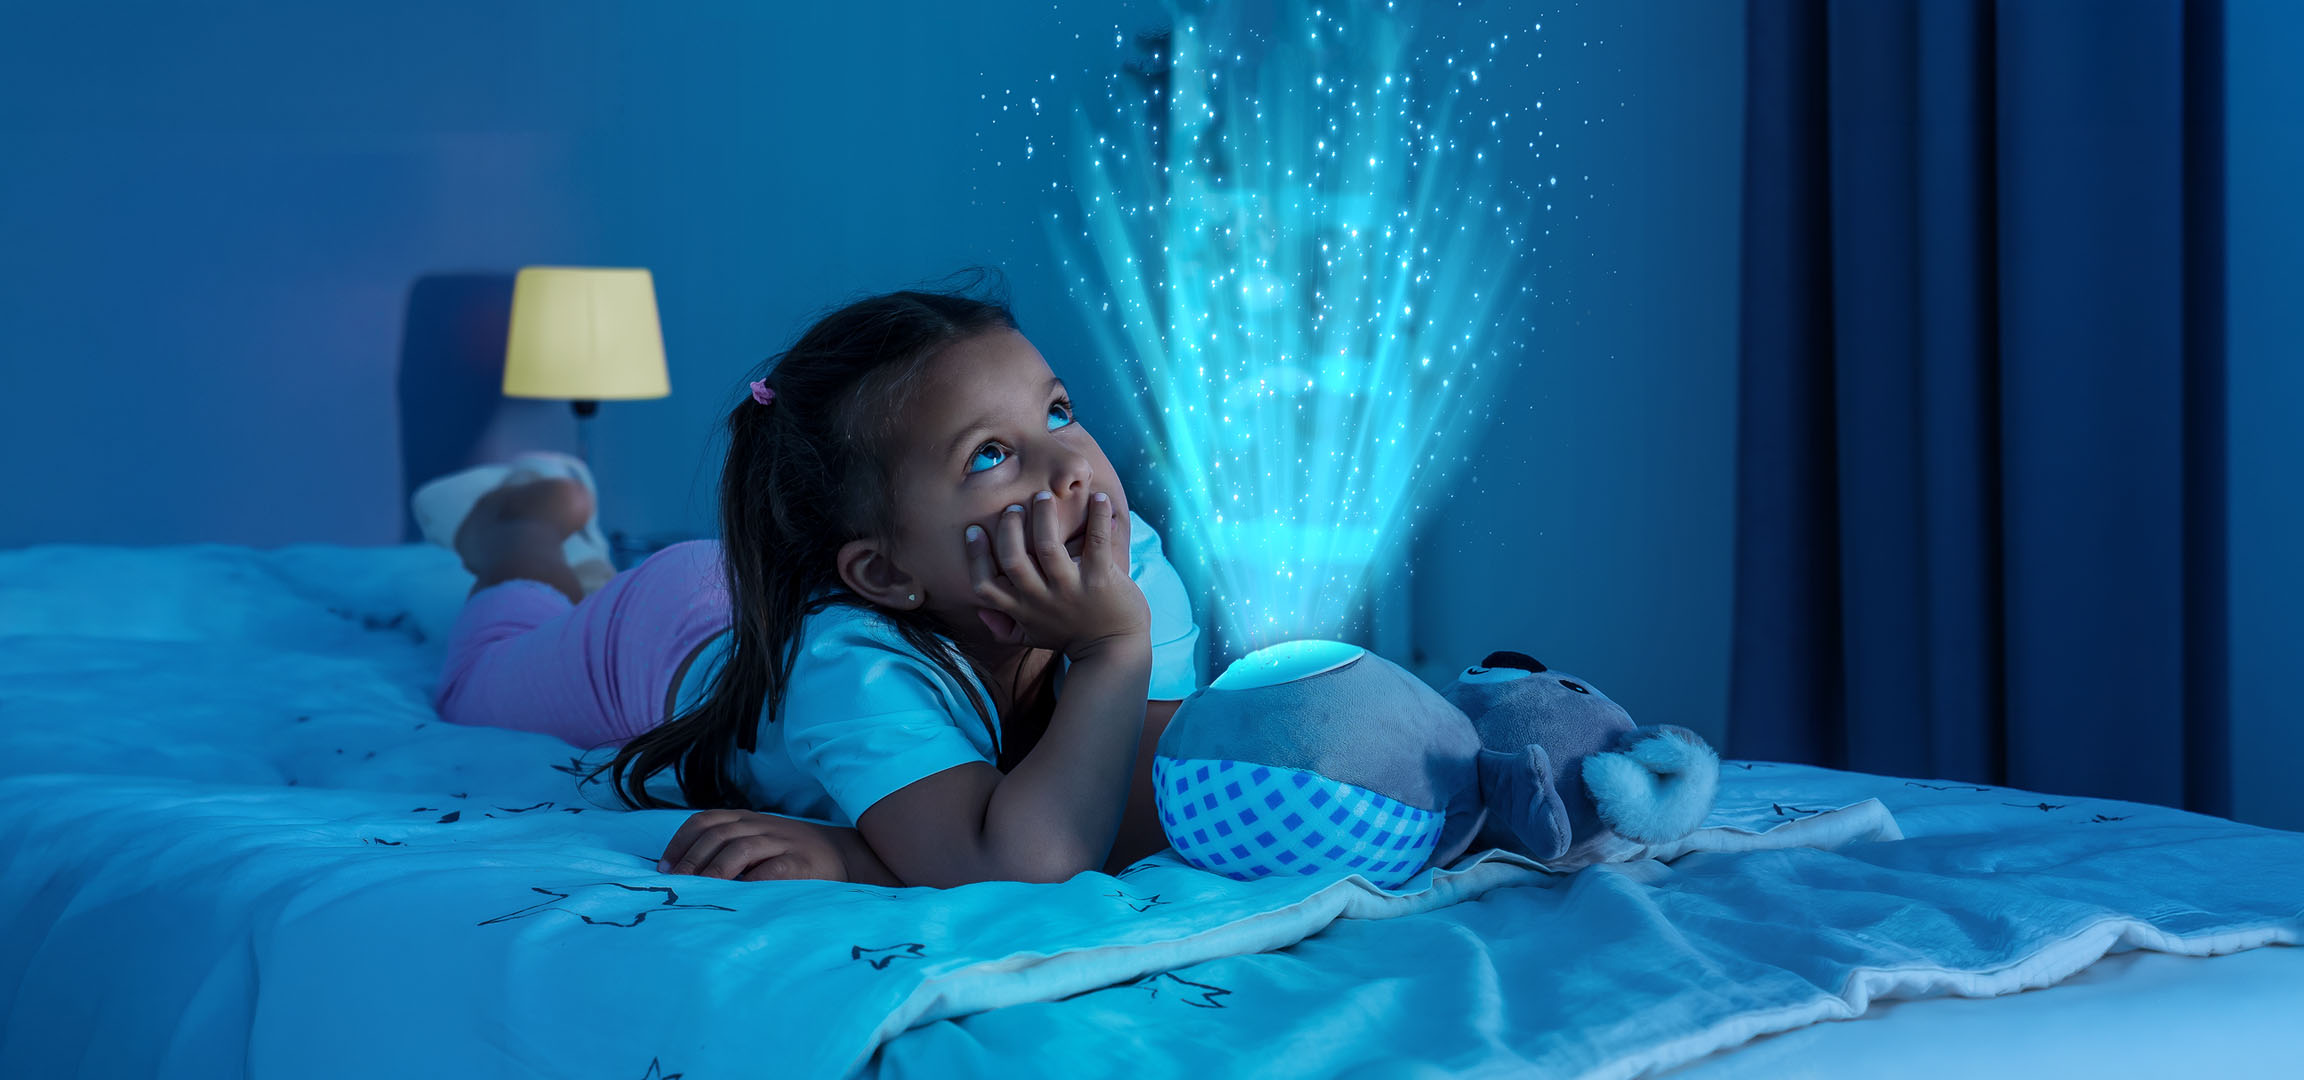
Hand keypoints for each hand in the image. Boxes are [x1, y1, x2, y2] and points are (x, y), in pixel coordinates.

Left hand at [656, 809, 848, 881]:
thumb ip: (727, 847)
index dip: (680, 843)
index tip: (664, 868)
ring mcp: (781, 842)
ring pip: (740, 848)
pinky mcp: (799, 863)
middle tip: (676, 884)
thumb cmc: (790, 853)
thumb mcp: (757, 841)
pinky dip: (750, 882)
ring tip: (699, 891)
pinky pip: (771, 870)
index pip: (704, 820)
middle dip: (691, 860)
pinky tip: (736, 896)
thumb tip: (682, 873)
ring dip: (714, 870)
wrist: (843, 854)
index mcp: (745, 819)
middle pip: (717, 834)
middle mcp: (760, 825)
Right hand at [967, 490, 1149, 660]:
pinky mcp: (1101, 579)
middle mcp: (1042, 599)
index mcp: (1022, 609)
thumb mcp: (1032, 637)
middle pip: (1013, 559)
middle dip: (1009, 528)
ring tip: (1044, 496)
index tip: (974, 530)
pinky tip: (1099, 498)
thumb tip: (980, 610)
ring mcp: (1071, 589)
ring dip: (1044, 516)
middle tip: (1014, 507)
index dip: (976, 557)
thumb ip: (1005, 627)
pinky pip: (1097, 542)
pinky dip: (1098, 517)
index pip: (986, 585)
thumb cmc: (1070, 637)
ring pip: (1048, 546)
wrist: (1113, 651)